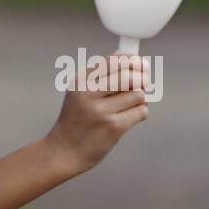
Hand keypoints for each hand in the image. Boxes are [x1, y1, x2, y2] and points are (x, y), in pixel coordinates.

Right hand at [47, 54, 149, 176]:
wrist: (64, 150)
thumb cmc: (75, 121)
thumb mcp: (78, 93)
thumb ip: (99, 76)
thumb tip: (127, 58)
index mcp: (81, 81)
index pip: (113, 61)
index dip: (132, 60)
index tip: (140, 64)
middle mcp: (89, 93)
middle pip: (128, 75)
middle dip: (142, 77)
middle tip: (144, 82)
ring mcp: (101, 111)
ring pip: (138, 94)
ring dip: (140, 99)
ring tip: (131, 105)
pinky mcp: (113, 127)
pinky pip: (140, 112)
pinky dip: (141, 112)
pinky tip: (130, 117)